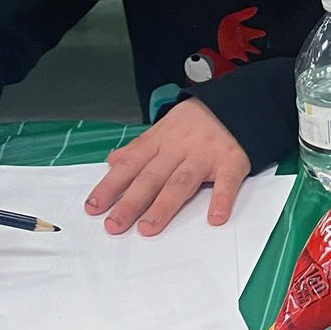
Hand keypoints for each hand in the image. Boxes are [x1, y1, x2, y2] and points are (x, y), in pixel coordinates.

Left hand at [83, 98, 249, 236]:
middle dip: (131, 202)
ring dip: (164, 206)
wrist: (236, 102)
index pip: (130, 166)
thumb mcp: (163, 128)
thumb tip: (112, 162)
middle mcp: (178, 149)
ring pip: (181, 182)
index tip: (94, 207)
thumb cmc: (196, 121)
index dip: (111, 186)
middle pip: (151, 177)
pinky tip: (215, 218)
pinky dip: (222, 200)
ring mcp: (205, 156)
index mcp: (160, 142)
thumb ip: (138, 148)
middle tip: (114, 225)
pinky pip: (227, 183)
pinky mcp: (232, 161)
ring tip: (148, 228)